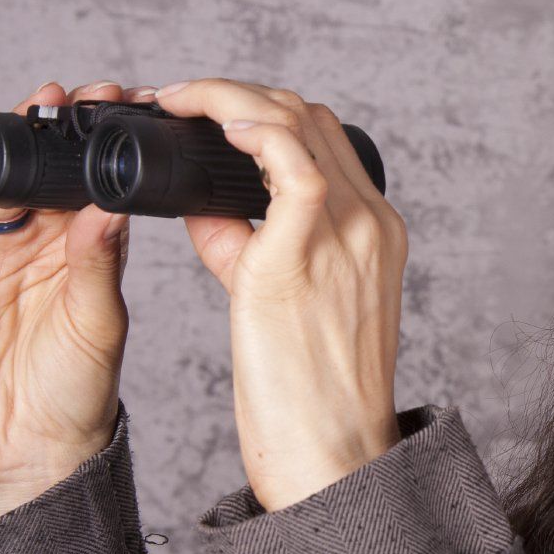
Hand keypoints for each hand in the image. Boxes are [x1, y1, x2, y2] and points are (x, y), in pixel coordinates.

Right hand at [0, 80, 158, 527]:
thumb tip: (110, 204)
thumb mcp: (100, 322)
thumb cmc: (78, 393)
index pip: (96, 183)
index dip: (108, 147)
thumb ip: (98, 263)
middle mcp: (42, 246)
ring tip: (38, 99)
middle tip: (90, 93)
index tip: (132, 110)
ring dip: (14, 138)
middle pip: (47, 172)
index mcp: (89, 251)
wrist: (31, 453)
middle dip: (64, 129)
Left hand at [150, 78, 407, 510]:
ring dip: (229, 96)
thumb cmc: (309, 399)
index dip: (261, 111)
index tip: (206, 114)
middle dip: (237, 93)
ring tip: (179, 100)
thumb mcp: (280, 301)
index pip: (323, 139)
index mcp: (374, 233)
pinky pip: (286, 158)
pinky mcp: (307, 251)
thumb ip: (243, 246)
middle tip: (180, 100)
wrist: (335, 459)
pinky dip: (246, 125)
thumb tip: (196, 207)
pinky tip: (209, 122)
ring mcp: (349, 232)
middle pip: (309, 115)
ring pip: (295, 118)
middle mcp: (371, 222)